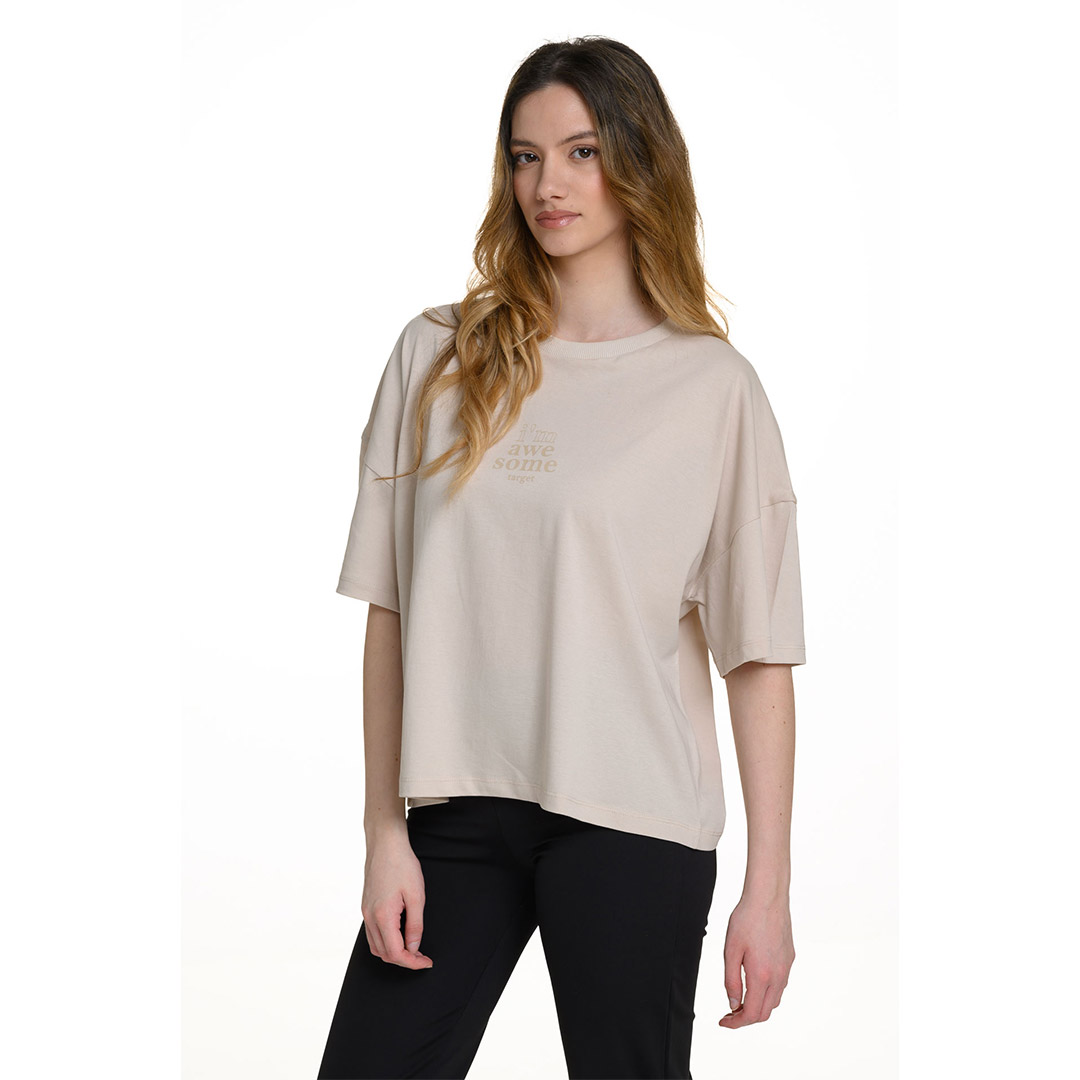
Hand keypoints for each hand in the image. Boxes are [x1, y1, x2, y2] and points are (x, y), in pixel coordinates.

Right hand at [361, 832, 433, 969]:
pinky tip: (399, 935)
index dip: (412, 963)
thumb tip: (414, 948)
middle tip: (422, 956)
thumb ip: (415, 925)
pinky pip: (372, 934)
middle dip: (404, 960)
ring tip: (412, 948)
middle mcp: (370, 917)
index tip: (426, 962)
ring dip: (393, 953)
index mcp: (383, 916)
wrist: (385, 844)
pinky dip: (385, 942)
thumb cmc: (402, 864)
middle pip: (384, 954)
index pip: (396, 953)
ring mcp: (365, 912)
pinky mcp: (366, 906)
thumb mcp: (416, 895)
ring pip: (376, 946)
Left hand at [718, 891, 794, 1027]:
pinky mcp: (790, 959)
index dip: (736, 1022)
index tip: (723, 1020)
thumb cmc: (746, 919)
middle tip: (729, 1013)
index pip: (751, 1014)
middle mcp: (778, 976)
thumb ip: (731, 980)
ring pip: (774, 1000)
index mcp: (761, 976)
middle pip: (764, 1012)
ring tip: (740, 999)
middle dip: (746, 1018)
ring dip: (757, 1006)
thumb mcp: (730, 950)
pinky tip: (754, 981)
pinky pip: (780, 985)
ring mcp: (786, 968)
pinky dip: (767, 992)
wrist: (768, 898)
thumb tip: (733, 1004)